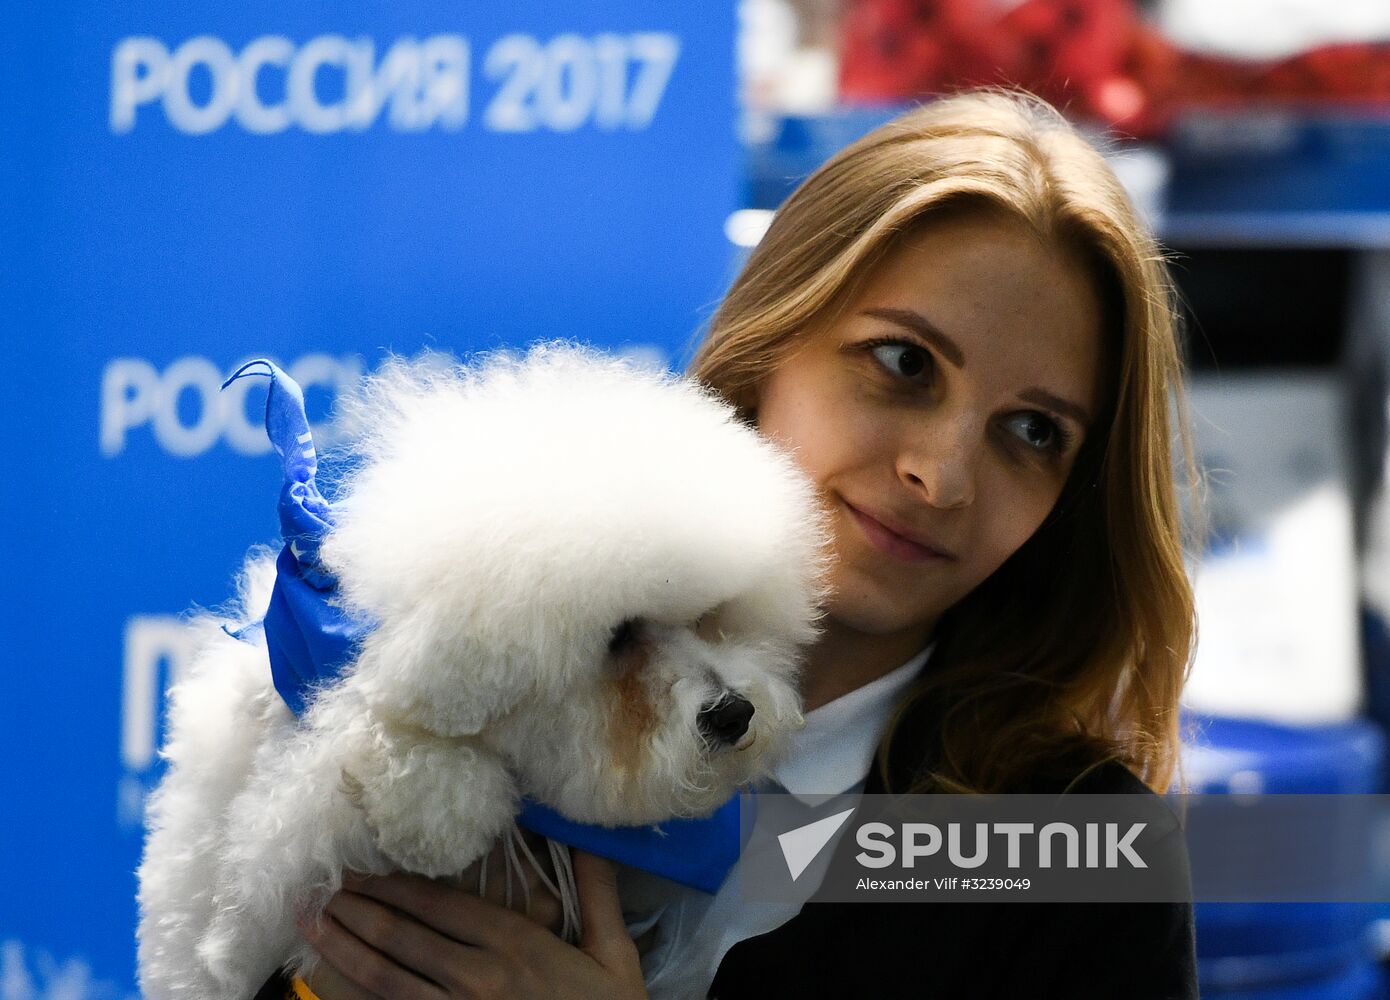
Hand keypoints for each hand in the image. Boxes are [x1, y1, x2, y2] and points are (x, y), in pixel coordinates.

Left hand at [298, 850, 647, 999]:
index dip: (394, 886)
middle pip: (402, 939)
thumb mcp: (615, 954)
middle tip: (319, 890)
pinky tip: (332, 985)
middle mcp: (478, 978)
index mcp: (516, 946)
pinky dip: (359, 999)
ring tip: (313, 926)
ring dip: (344, 950)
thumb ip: (597, 892)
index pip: (440, 906)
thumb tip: (588, 836)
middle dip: (357, 911)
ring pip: (386, 980)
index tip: (361, 868)